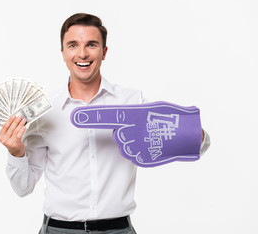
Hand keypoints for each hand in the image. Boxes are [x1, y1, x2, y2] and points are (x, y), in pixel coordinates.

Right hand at [0, 115, 26, 156]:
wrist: (15, 152)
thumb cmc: (11, 143)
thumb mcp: (7, 136)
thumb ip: (8, 129)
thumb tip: (13, 119)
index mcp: (0, 137)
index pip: (4, 127)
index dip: (9, 120)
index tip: (13, 116)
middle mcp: (4, 140)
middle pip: (10, 128)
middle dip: (16, 121)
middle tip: (19, 117)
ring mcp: (9, 142)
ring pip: (15, 131)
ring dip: (20, 124)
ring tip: (23, 120)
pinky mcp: (15, 144)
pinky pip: (19, 135)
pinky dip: (22, 130)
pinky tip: (24, 127)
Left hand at [70, 101, 201, 166]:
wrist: (189, 137)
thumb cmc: (172, 118)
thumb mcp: (153, 108)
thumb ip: (135, 111)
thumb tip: (121, 117)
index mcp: (135, 115)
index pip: (109, 116)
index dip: (91, 116)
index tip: (75, 115)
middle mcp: (134, 131)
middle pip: (118, 134)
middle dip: (126, 133)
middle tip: (142, 129)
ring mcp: (138, 146)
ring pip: (125, 146)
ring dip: (134, 142)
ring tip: (149, 138)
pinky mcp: (142, 158)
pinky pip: (134, 155)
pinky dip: (140, 150)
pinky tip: (150, 146)